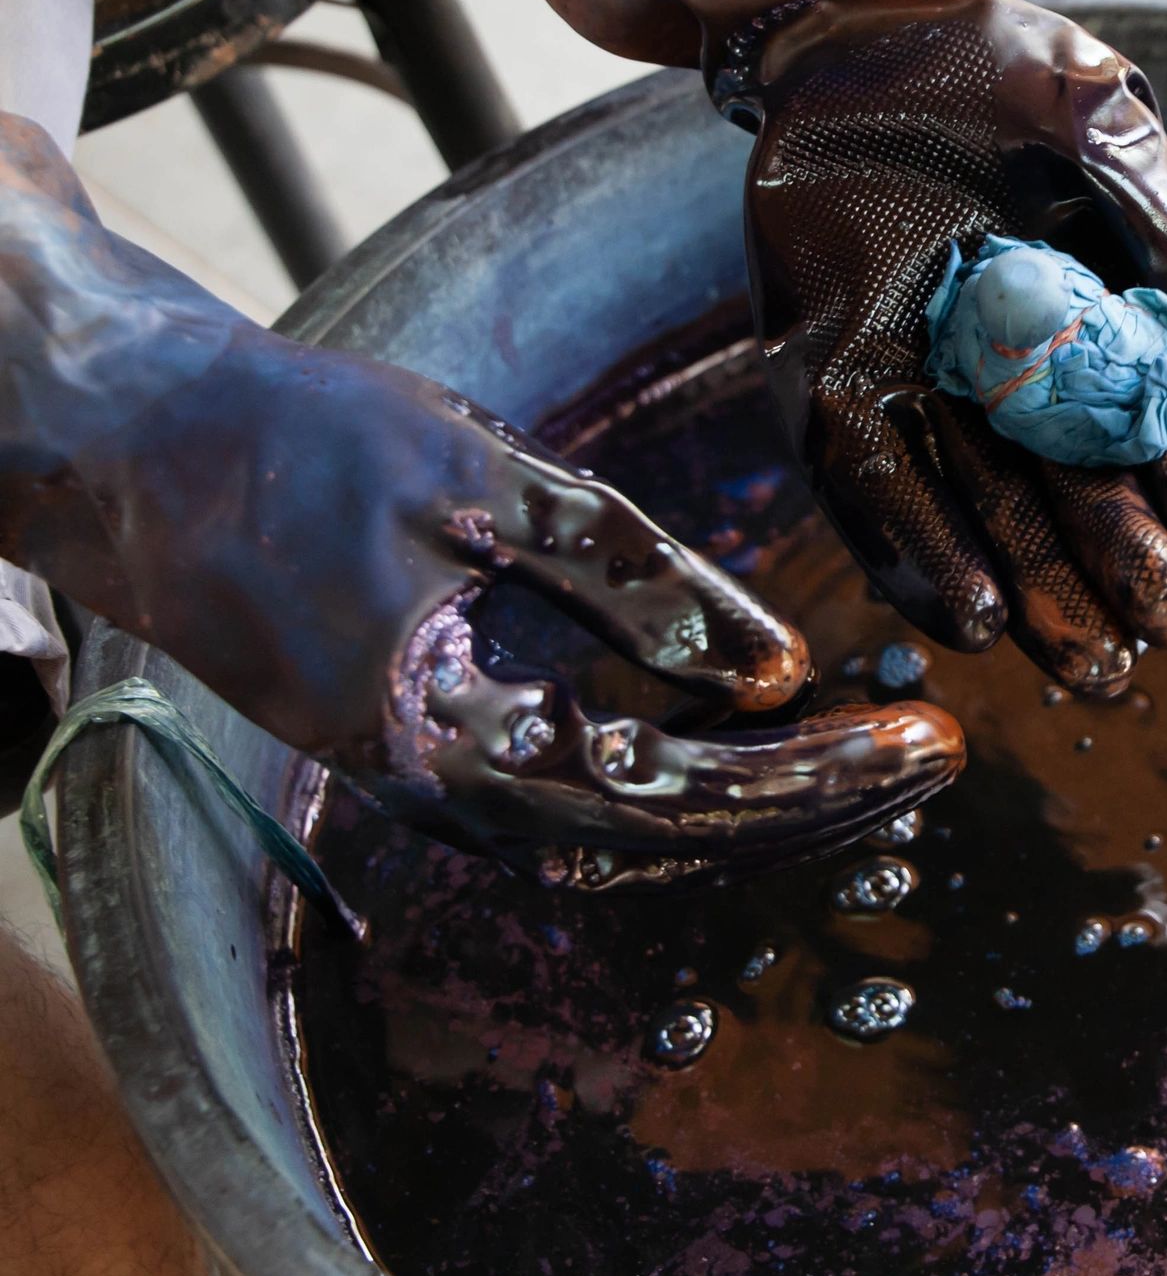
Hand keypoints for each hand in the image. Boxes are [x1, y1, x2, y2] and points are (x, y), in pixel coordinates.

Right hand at [0, 115, 958, 887]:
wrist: (126, 438)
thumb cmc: (289, 444)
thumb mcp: (486, 489)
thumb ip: (632, 583)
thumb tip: (774, 673)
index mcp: (449, 751)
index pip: (671, 809)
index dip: (805, 787)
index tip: (914, 746)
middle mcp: (448, 790)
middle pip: (665, 838)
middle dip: (807, 799)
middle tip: (930, 753)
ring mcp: (440, 767)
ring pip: (628, 819)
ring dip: (754, 788)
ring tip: (872, 746)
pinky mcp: (438, 723)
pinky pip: (582, 778)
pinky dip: (683, 760)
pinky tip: (757, 727)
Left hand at [734, 0, 1166, 692]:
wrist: (862, 16)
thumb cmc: (1002, 65)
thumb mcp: (1112, 134)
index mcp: (1097, 320)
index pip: (1159, 437)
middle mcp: (1013, 368)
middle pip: (1074, 492)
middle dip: (1122, 570)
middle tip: (1166, 634)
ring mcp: (921, 377)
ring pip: (982, 507)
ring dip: (1035, 588)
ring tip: (1087, 664)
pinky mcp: (831, 369)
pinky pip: (870, 478)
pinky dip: (918, 548)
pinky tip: (973, 620)